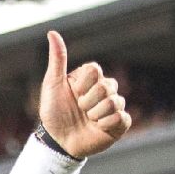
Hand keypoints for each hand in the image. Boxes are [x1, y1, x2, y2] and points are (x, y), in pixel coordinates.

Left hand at [38, 31, 131, 158]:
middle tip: (79, 110)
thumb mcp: (52, 84)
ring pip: (114, 102)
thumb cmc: (54, 113)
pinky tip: (98, 128)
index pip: (95, 70)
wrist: (58, 141)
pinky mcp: (120, 123)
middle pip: (106, 86)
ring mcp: (114, 106)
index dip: (82, 85)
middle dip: (87, 101)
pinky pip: (122, 118)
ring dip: (95, 114)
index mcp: (91, 78)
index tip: (72, 94)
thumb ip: (57, 59)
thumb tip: (52, 32)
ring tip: (87, 120)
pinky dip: (106, 124)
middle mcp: (105, 89)